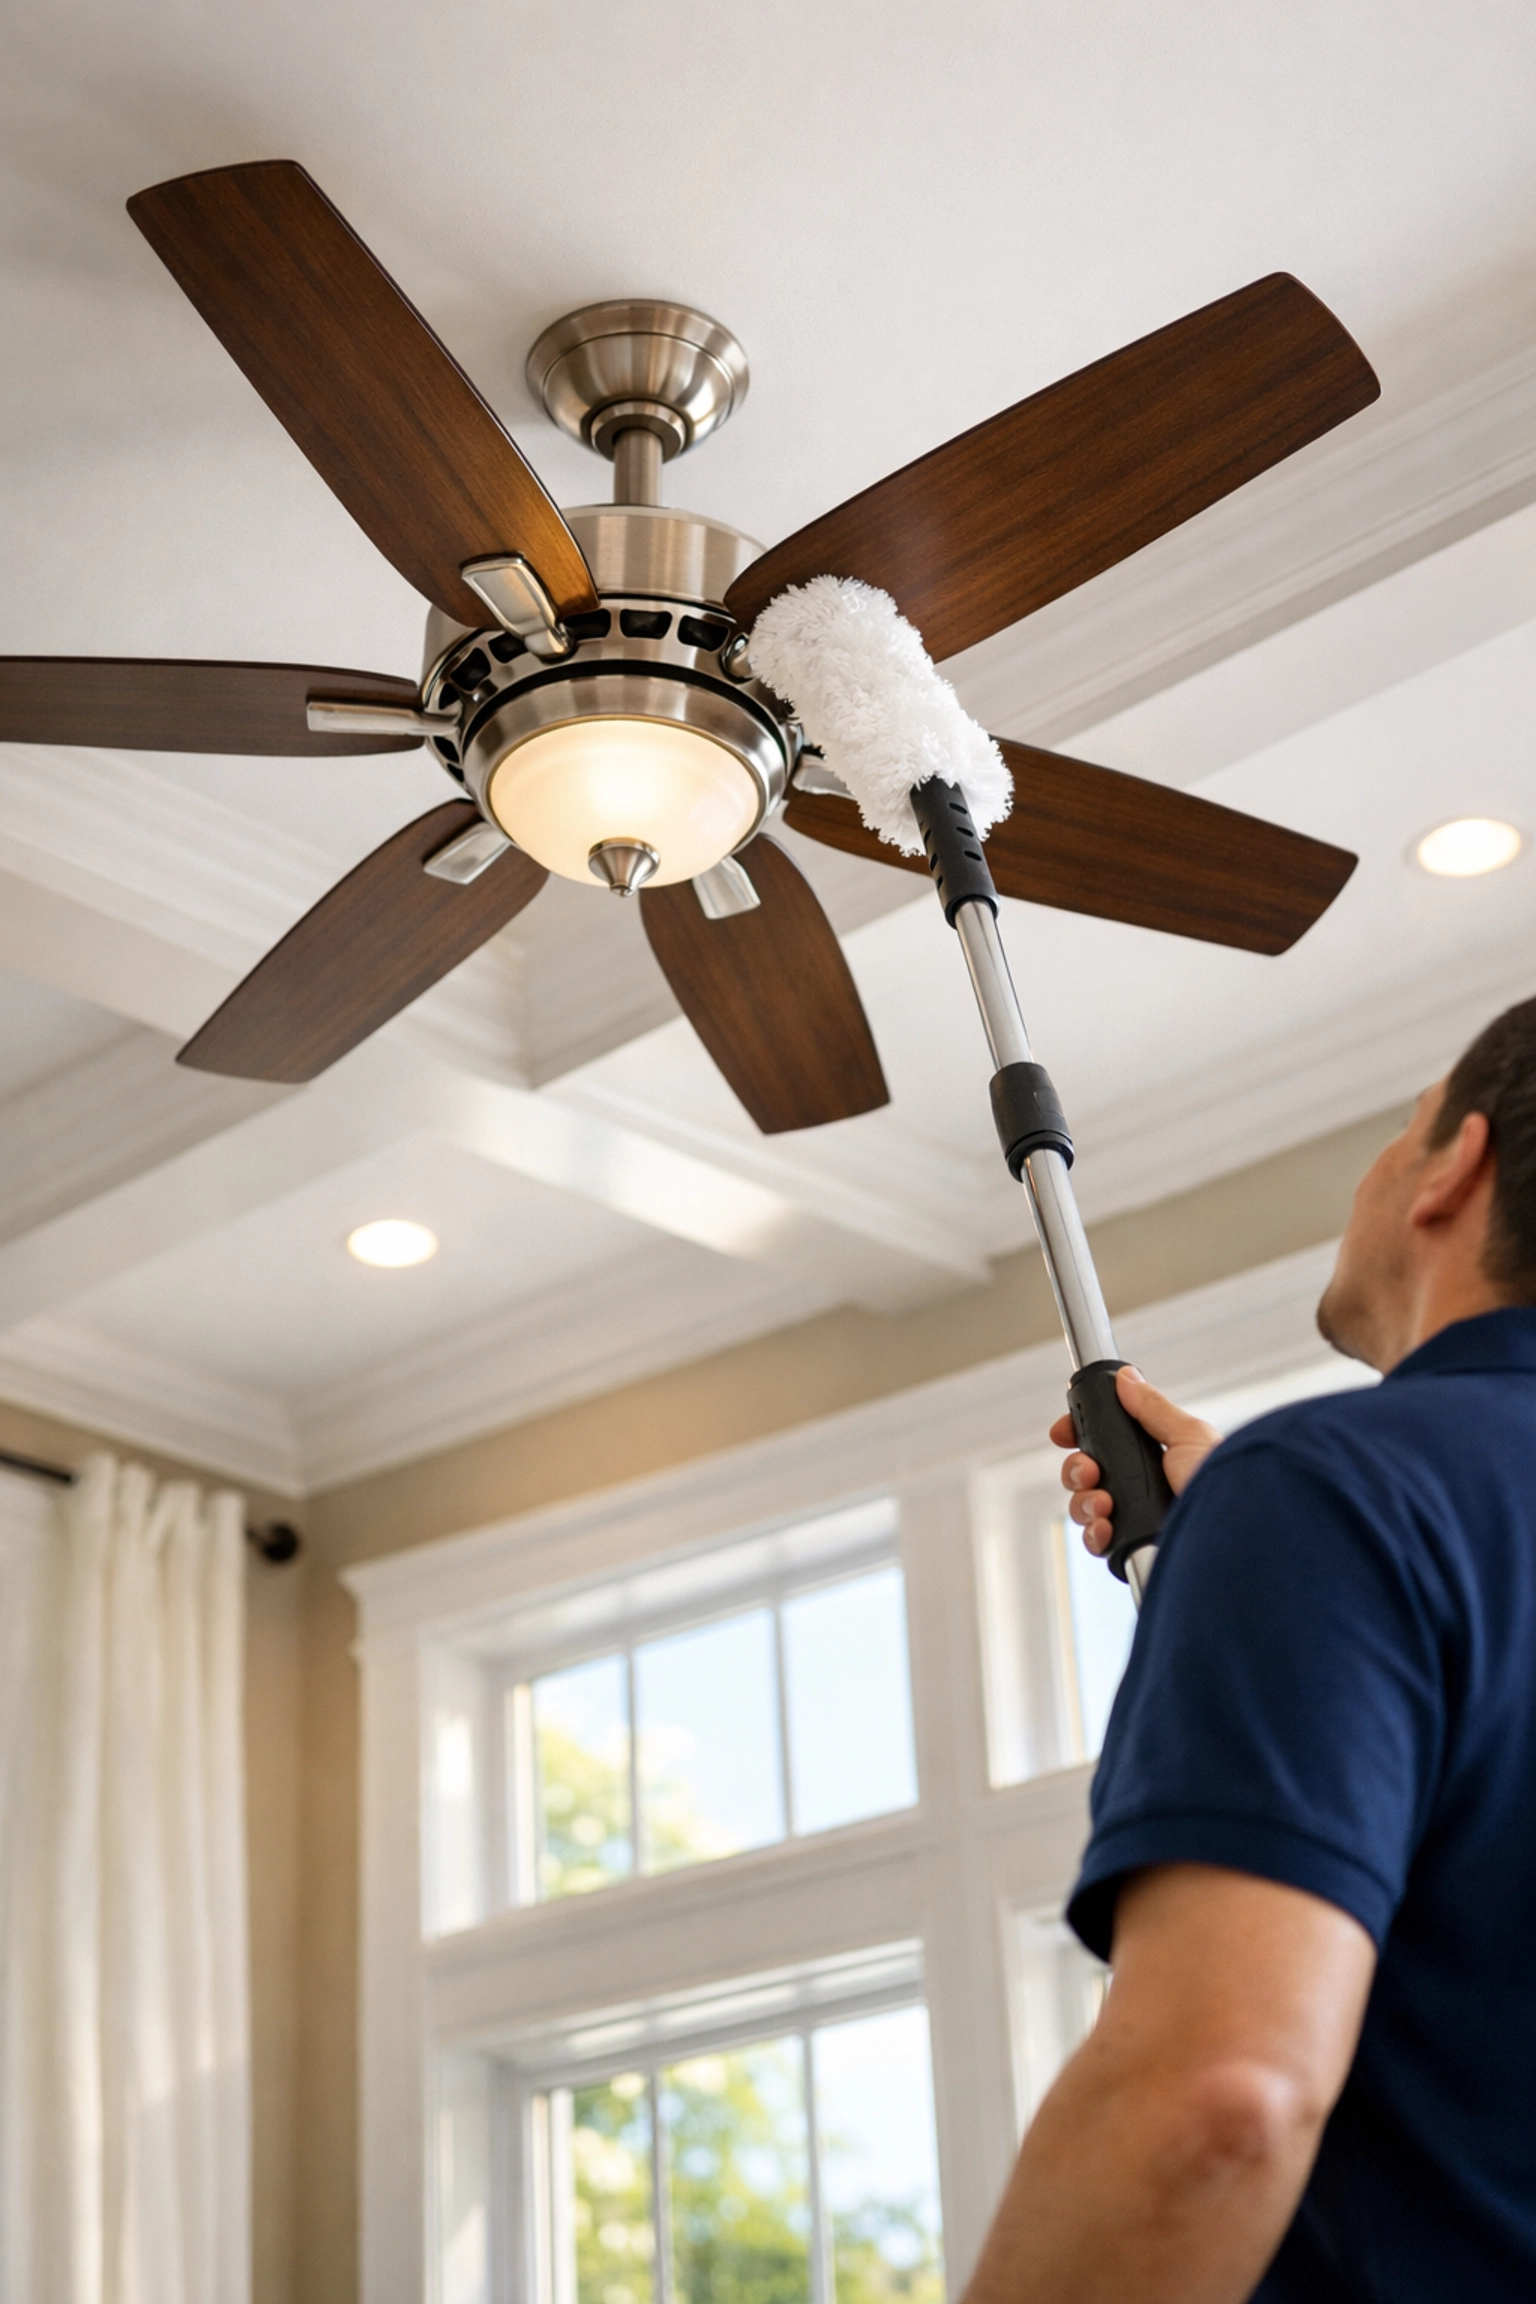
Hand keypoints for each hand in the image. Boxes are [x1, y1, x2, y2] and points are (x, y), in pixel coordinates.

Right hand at [1049, 1367, 1220, 1555]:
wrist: (1237, 1533)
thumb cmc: (1228, 1486)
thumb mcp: (1190, 1436)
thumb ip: (1153, 1408)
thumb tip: (1127, 1378)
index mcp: (1153, 1458)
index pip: (1102, 1444)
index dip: (1079, 1437)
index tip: (1064, 1433)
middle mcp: (1141, 1489)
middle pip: (1085, 1475)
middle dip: (1078, 1470)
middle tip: (1092, 1471)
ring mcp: (1135, 1520)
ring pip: (1084, 1508)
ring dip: (1084, 1502)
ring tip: (1105, 1503)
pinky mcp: (1132, 1548)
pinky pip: (1095, 1542)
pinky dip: (1093, 1533)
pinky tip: (1106, 1527)